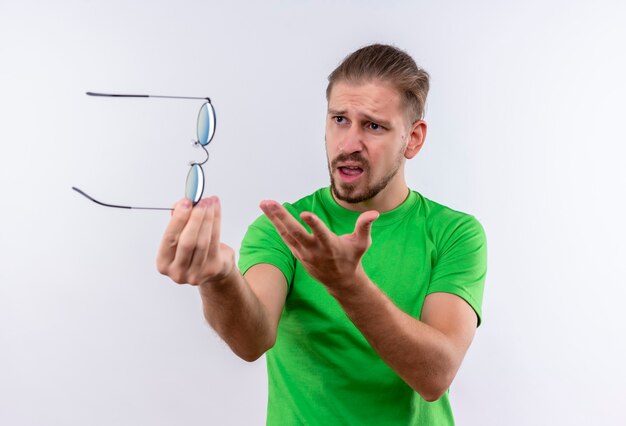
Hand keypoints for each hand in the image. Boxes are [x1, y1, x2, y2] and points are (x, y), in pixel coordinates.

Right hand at [157, 197, 234, 286]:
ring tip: (208, 202)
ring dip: (207, 218)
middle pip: (187, 242)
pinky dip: (216, 221)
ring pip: (203, 241)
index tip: (184, 203)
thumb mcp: (180, 238)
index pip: (170, 239)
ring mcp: (196, 273)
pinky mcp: (213, 268)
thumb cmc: (192, 252)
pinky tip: (215, 210)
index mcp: (164, 263)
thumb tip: (181, 204)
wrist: (212, 270)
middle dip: (194, 218)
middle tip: (199, 201)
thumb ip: (178, 222)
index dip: (178, 220)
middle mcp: (178, 271)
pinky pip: (215, 241)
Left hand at [259, 200, 378, 289]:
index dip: (313, 224)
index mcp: (330, 245)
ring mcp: (303, 253)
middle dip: (281, 217)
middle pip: (295, 232)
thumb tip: (374, 213)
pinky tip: (269, 213)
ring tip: (264, 203)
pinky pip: (285, 238)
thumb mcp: (361, 243)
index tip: (305, 214)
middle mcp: (314, 249)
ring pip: (286, 233)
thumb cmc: (352, 258)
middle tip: (269, 202)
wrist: (340, 281)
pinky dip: (277, 226)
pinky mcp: (298, 253)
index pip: (321, 233)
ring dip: (274, 218)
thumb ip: (364, 226)